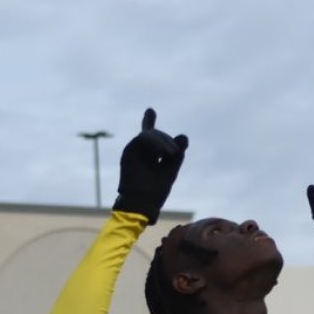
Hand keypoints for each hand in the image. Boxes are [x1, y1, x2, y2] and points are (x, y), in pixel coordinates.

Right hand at [112, 108, 188, 222]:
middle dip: (168, 141)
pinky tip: (162, 154)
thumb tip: (184, 135)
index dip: (149, 121)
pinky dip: (156, 143)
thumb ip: (177, 153)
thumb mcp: (171, 169)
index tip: (150, 110)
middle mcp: (140, 151)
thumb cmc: (156, 191)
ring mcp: (134, 151)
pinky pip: (144, 137)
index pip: (151, 135)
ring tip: (169, 155)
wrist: (143, 203)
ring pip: (150, 133)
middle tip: (174, 154)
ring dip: (163, 141)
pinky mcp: (129, 152)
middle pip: (156, 134)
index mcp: (150, 155)